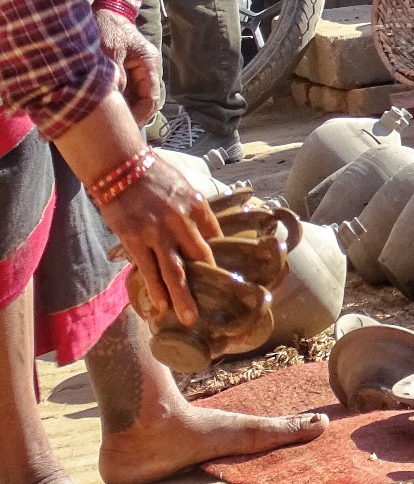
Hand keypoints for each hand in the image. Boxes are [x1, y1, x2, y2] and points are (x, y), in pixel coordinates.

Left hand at [96, 10, 162, 124]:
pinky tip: (109, 108)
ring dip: (128, 110)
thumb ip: (116, 74)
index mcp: (149, 63)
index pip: (152, 97)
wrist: (106, 11)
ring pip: (138, 99)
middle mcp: (148, 69)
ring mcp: (139, 71)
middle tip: (118, 128)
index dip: (141, 114)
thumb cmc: (109, 27)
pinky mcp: (129, 71)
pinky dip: (121, 102)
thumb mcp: (110, 50)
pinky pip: (129, 92)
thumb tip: (117, 98)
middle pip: (147, 101)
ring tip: (113, 121)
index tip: (125, 125)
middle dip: (135, 115)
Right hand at [99, 153, 218, 328]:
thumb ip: (192, 207)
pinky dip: (155, 290)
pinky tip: (161, 306)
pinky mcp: (136, 240)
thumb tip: (203, 227)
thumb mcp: (182, 184)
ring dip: (184, 297)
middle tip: (217, 302)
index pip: (215, 235)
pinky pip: (148, 270)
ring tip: (190, 318)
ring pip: (175, 270)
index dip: (218, 254)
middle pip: (200, 256)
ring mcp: (158, 233)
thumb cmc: (152, 173)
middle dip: (208, 281)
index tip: (222, 271)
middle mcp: (182, 221)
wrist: (120, 165)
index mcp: (197, 205)